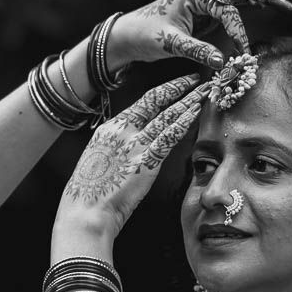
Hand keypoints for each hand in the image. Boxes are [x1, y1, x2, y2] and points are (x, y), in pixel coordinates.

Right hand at [55, 75, 207, 240]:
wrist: (86, 212)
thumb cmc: (92, 193)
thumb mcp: (101, 161)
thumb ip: (119, 148)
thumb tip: (136, 145)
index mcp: (110, 129)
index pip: (143, 102)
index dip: (165, 90)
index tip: (181, 83)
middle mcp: (122, 131)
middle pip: (156, 101)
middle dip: (180, 88)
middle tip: (198, 79)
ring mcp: (134, 145)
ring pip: (166, 116)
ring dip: (188, 102)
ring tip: (205, 92)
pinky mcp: (145, 162)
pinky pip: (168, 138)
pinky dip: (183, 124)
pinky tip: (195, 114)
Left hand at [109, 0, 291, 70]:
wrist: (127, 33)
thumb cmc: (145, 35)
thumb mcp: (170, 45)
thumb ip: (198, 51)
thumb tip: (223, 64)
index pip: (227, 8)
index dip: (238, 31)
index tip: (243, 52)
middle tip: (287, 5)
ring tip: (283, 3)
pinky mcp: (206, 8)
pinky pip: (233, 0)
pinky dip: (251, 1)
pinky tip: (265, 6)